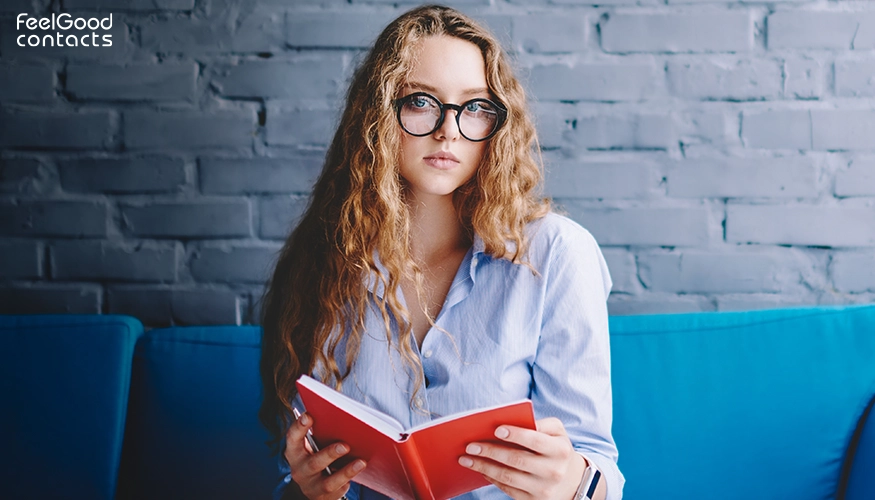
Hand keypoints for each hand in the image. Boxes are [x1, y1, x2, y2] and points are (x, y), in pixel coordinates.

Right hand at [284, 412, 366, 499]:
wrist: (312, 487)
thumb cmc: (316, 457)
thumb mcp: (313, 446)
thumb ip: (321, 434)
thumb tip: (343, 420)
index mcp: (295, 452)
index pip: (293, 438)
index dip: (299, 427)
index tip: (308, 416)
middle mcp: (300, 471)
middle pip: (313, 463)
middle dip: (330, 454)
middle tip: (345, 445)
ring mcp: (311, 486)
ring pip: (328, 482)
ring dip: (346, 471)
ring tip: (361, 462)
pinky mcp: (323, 497)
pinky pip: (337, 491)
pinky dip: (349, 481)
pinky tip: (359, 471)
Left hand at [458, 417, 584, 499]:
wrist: (571, 480)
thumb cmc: (556, 448)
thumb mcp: (556, 432)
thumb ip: (539, 423)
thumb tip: (510, 422)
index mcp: (560, 450)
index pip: (536, 440)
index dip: (516, 434)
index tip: (496, 430)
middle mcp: (553, 471)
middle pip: (517, 460)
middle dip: (491, 452)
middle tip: (471, 445)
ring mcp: (543, 489)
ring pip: (508, 477)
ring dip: (484, 467)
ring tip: (466, 458)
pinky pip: (507, 489)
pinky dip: (491, 478)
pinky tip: (480, 468)